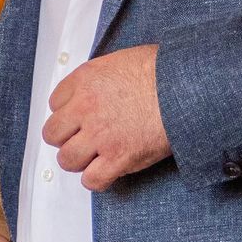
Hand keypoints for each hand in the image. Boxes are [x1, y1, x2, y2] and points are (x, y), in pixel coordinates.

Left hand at [42, 44, 169, 191]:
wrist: (188, 88)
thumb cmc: (164, 71)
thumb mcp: (121, 61)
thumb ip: (100, 78)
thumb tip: (97, 91)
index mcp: (85, 80)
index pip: (55, 103)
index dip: (68, 113)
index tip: (78, 118)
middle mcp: (86, 108)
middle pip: (53, 134)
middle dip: (66, 138)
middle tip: (82, 139)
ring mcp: (101, 135)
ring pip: (67, 159)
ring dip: (78, 160)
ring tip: (94, 156)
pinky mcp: (119, 158)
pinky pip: (92, 180)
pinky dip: (97, 179)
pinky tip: (107, 171)